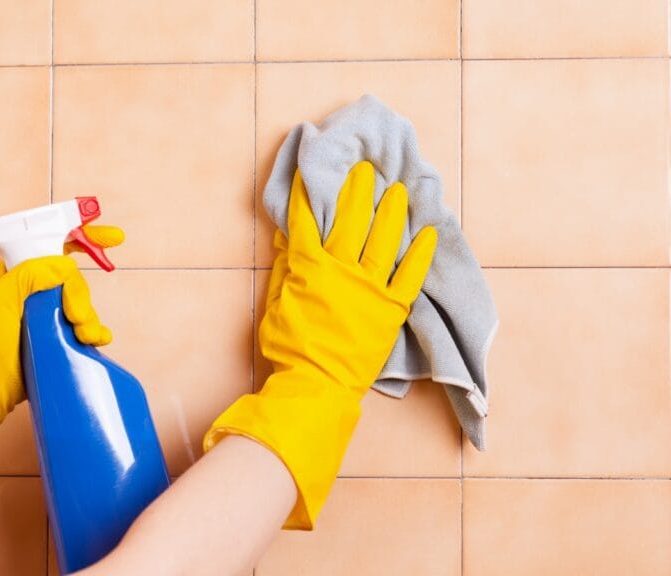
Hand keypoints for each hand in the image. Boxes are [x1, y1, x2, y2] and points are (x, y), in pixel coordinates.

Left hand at [0, 225, 122, 529]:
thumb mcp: (2, 299)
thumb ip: (32, 274)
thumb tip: (66, 266)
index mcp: (19, 273)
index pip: (54, 243)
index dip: (85, 237)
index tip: (113, 239)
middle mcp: (35, 291)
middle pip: (74, 280)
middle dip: (82, 295)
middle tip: (77, 316)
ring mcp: (47, 315)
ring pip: (82, 305)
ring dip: (90, 319)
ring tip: (85, 337)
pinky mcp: (58, 338)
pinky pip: (86, 329)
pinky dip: (96, 333)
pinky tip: (96, 342)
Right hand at [205, 162, 435, 528]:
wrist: (316, 384)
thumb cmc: (289, 348)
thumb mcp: (275, 305)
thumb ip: (285, 270)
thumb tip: (289, 240)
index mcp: (309, 267)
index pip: (306, 219)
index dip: (307, 192)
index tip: (311, 170)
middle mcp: (341, 269)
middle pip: (350, 219)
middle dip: (356, 189)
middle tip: (364, 167)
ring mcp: (369, 287)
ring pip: (383, 239)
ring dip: (391, 211)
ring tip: (398, 189)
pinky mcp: (391, 308)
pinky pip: (410, 275)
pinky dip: (421, 253)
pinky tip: (429, 231)